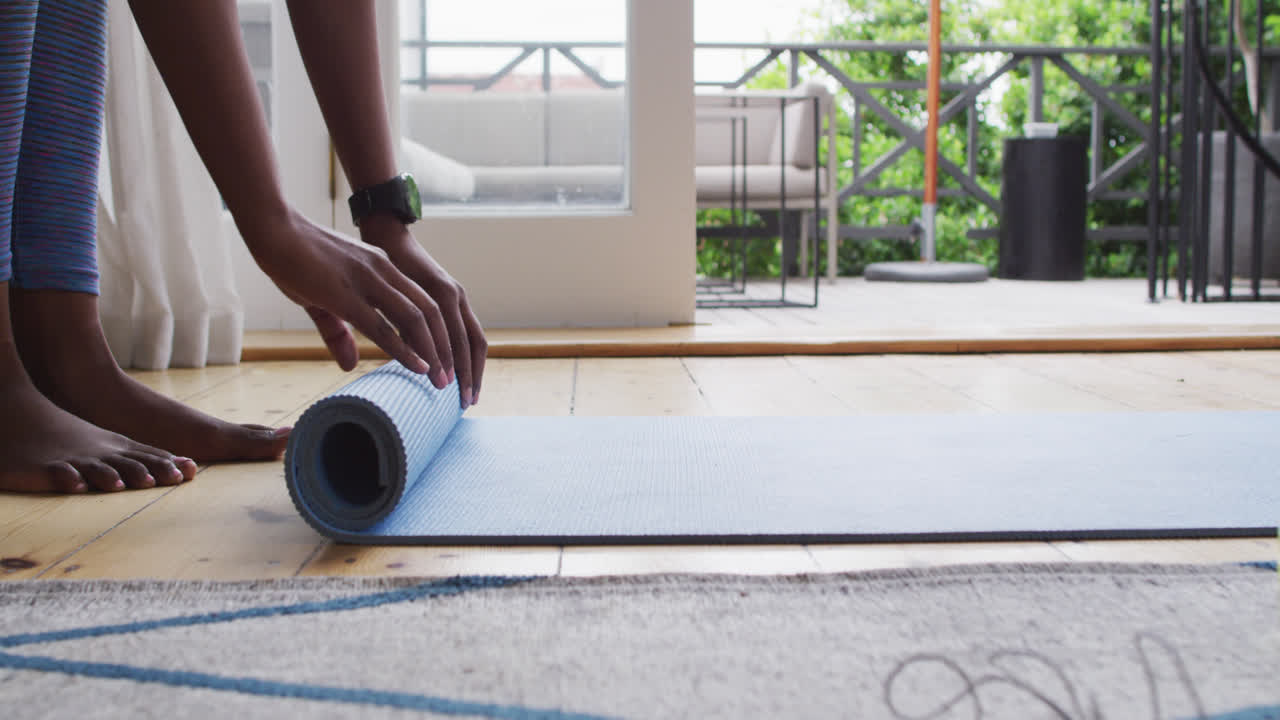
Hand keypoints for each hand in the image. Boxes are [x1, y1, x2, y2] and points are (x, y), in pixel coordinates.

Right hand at [244, 210, 467, 398]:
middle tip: (452, 379)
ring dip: (432, 352)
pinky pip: (383, 326)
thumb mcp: (322, 300)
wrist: (273, 230)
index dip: (439, 333)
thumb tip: (350, 365)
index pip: (423, 303)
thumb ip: (339, 334)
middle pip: (429, 312)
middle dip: (445, 348)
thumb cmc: (294, 261)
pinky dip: (405, 349)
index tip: (446, 361)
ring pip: (414, 320)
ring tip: (441, 381)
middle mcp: (383, 272)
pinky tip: (419, 367)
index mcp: (382, 268)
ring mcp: (367, 281)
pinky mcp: (345, 295)